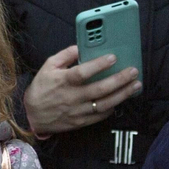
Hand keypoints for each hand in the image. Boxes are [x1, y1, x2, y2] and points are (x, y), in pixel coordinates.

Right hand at [22, 44, 141, 136]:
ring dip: (122, 95)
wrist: (32, 115)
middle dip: (119, 80)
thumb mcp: (48, 66)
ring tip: (135, 86)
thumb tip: (81, 46)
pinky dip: (112, 108)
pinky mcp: (81, 122)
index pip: (83, 73)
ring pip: (104, 104)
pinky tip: (121, 99)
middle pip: (99, 89)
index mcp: (63, 81)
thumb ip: (65, 55)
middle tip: (133, 71)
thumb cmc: (41, 87)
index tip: (113, 57)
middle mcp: (72, 97)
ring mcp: (78, 111)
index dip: (98, 65)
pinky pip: (100, 116)